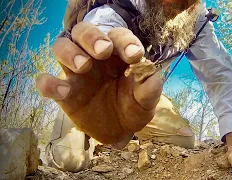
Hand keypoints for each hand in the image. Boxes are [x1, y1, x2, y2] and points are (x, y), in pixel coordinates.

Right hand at [36, 22, 162, 144]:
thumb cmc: (134, 108)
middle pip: (84, 32)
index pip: (118, 36)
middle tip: (103, 51)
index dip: (125, 41)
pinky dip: (48, 83)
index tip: (134, 55)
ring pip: (62, 47)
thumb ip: (149, 89)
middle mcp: (95, 57)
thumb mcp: (146, 101)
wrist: (120, 131)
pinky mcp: (64, 93)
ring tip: (83, 66)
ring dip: (69, 52)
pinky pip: (46, 81)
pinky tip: (64, 92)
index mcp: (118, 54)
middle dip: (92, 37)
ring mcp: (77, 73)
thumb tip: (152, 76)